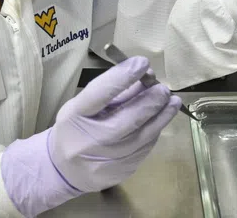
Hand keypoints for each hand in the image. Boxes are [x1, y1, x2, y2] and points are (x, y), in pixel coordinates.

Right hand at [1, 56, 179, 216]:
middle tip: (163, 89)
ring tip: (172, 102)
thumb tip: (143, 75)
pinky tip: (159, 121)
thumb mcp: (83, 105)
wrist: (63, 169)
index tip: (142, 63)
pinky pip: (143, 150)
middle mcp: (89, 140)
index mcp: (75, 116)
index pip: (100, 94)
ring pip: (141, 138)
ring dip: (160, 118)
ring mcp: (104, 161)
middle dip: (149, 102)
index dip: (123, 77)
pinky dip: (153, 133)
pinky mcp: (119, 173)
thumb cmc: (75, 128)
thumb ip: (112, 92)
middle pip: (125, 120)